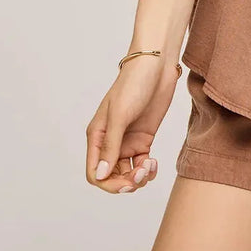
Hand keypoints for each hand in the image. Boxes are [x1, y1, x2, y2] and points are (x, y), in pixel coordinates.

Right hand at [84, 55, 179, 194]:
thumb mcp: (120, 115)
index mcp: (96, 136)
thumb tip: (101, 175)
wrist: (156, 67)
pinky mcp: (144, 138)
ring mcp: (128, 141)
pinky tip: (154, 163)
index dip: (109, 184)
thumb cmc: (133, 85)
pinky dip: (148, 169)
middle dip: (126, 182)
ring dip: (139, 178)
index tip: (127, 183)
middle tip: (142, 174)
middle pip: (111, 177)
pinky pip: (142, 164)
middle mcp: (110, 142)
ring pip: (128, 173)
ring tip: (150, 166)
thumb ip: (110, 146)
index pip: (95, 173)